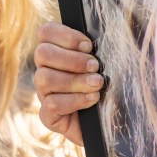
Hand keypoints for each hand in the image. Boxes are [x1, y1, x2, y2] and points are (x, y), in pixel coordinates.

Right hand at [33, 21, 103, 145]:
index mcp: (57, 53)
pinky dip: (75, 100)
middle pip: (42, 53)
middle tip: (95, 66)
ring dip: (75, 80)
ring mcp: (44, 94)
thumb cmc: (113, 87)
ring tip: (97, 83)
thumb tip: (109, 32)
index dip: (64, 35)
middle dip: (72, 59)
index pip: (45, 32)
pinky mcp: (48, 116)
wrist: (114, 124)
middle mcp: (46, 71)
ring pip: (45, 78)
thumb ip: (101, 49)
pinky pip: (52, 103)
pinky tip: (92, 99)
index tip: (88, 45)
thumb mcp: (110, 64)